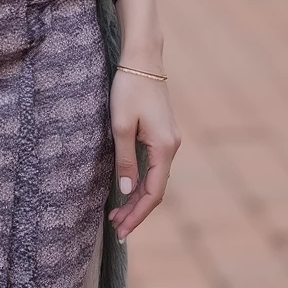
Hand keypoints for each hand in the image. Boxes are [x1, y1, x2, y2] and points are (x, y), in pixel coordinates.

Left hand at [108, 66, 179, 241]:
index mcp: (164, 147)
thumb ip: (124, 159)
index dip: (138, 214)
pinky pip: (154, 165)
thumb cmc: (129, 87)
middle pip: (156, 189)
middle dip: (136, 210)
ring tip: (116, 213)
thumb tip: (125, 190)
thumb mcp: (120, 125)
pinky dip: (141, 180)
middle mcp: (172, 146)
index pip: (153, 193)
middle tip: (116, 228)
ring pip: (155, 178)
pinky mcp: (163, 132)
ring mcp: (169, 139)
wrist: (143, 57)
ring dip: (137, 197)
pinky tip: (126, 187)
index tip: (121, 230)